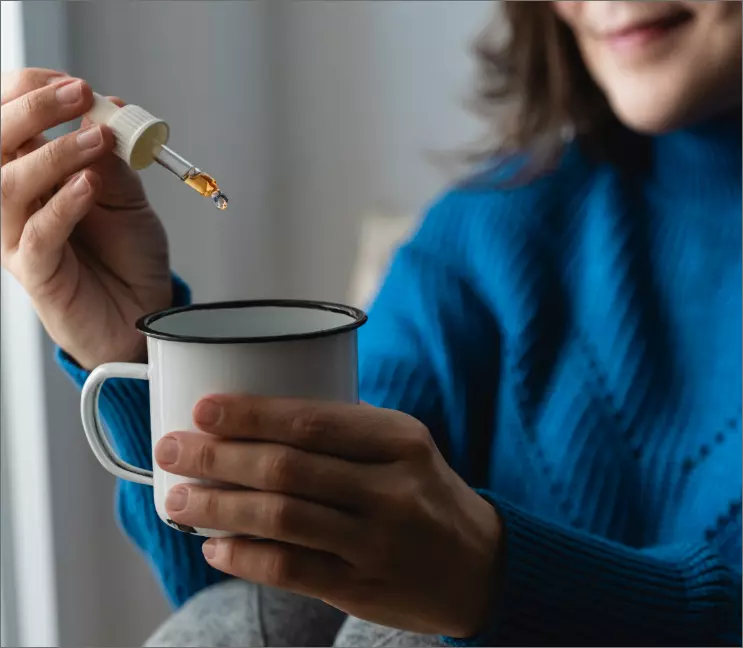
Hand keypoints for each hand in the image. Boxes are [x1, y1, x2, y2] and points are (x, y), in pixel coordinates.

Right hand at [1, 68, 171, 368]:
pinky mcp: (34, 270)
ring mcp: (19, 236)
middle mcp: (18, 202)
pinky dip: (62, 205)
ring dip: (52, 154)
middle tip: (77, 94)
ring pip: (7, 186)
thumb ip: (112, 161)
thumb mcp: (128, 199)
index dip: (29, 93)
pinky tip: (88, 186)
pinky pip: (36, 234)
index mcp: (34, 175)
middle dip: (32, 111)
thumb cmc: (129, 257)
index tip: (71, 82)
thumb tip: (104, 110)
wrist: (142, 312)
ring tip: (95, 140)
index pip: (8, 122)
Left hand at [155, 396, 502, 637]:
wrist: (478, 565)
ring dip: (219, 508)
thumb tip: (256, 420)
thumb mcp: (405, 446)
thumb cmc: (426, 492)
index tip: (203, 409)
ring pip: (282, 520)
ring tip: (177, 500)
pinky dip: (245, 558)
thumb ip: (345, 432)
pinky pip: (291, 570)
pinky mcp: (362, 588)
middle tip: (172, 450)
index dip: (251, 415)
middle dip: (219, 458)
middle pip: (288, 469)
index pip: (313, 422)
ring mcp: (377, 543)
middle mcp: (391, 489)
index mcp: (400, 440)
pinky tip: (214, 546)